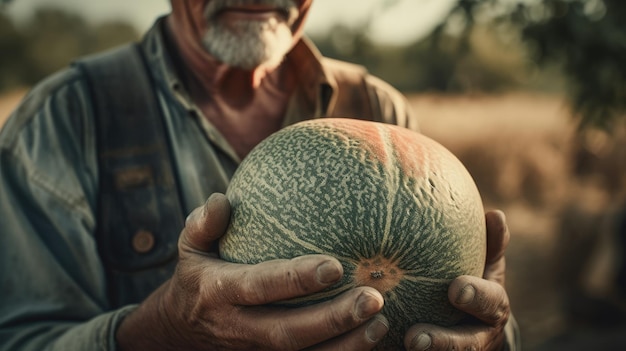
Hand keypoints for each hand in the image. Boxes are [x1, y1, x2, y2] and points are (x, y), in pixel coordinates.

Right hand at [116, 193, 388, 350]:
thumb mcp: (189, 248)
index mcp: (219, 292)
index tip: (334, 266)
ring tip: (381, 323)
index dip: (295, 280)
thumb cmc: (197, 278)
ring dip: (345, 346)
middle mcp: (239, 327)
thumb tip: (221, 200)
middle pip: (288, 332)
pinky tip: (373, 339)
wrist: (179, 332)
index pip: (259, 286)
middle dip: (332, 319)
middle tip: (374, 299)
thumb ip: (203, 225)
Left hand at [404, 210, 511, 350]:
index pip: (491, 303)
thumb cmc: (477, 286)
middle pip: (468, 346)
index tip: (455, 289)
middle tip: (415, 338)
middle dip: (445, 343)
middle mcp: (480, 336)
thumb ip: (492, 245)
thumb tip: (495, 214)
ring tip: (400, 347)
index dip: (476, 297)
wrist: (477, 329)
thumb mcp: (487, 266)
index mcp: (493, 308)